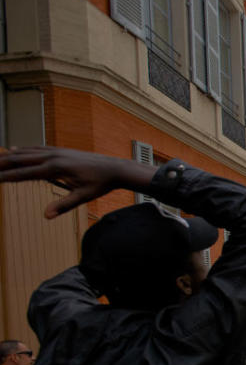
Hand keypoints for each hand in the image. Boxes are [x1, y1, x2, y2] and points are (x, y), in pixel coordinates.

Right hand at [0, 147, 157, 218]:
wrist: (115, 168)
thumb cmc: (100, 184)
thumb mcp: (83, 197)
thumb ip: (63, 206)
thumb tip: (46, 216)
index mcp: (55, 168)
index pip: (24, 173)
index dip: (6, 177)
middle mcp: (53, 156)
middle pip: (20, 159)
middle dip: (1, 163)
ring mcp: (57, 151)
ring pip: (26, 151)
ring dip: (8, 155)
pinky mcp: (61, 150)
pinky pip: (37, 148)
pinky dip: (23, 150)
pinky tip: (14, 150)